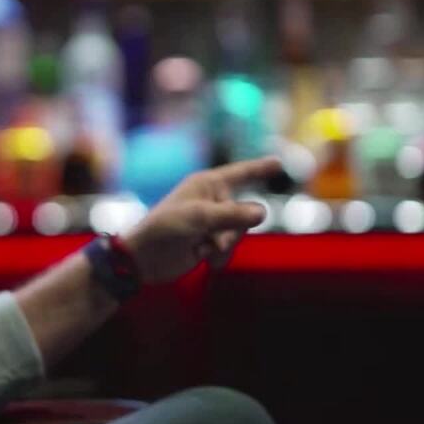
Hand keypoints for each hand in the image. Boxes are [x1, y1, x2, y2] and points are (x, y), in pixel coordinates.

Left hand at [120, 157, 279, 283]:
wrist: (144, 259)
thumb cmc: (165, 228)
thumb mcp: (199, 218)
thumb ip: (232, 215)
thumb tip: (263, 212)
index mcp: (207, 184)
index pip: (241, 173)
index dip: (260, 168)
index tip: (279, 163)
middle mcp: (212, 200)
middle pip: (246, 214)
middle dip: (231, 231)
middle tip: (210, 238)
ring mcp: (212, 223)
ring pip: (239, 234)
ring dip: (223, 246)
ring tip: (200, 249)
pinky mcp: (209, 242)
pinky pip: (230, 249)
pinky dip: (219, 257)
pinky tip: (201, 259)